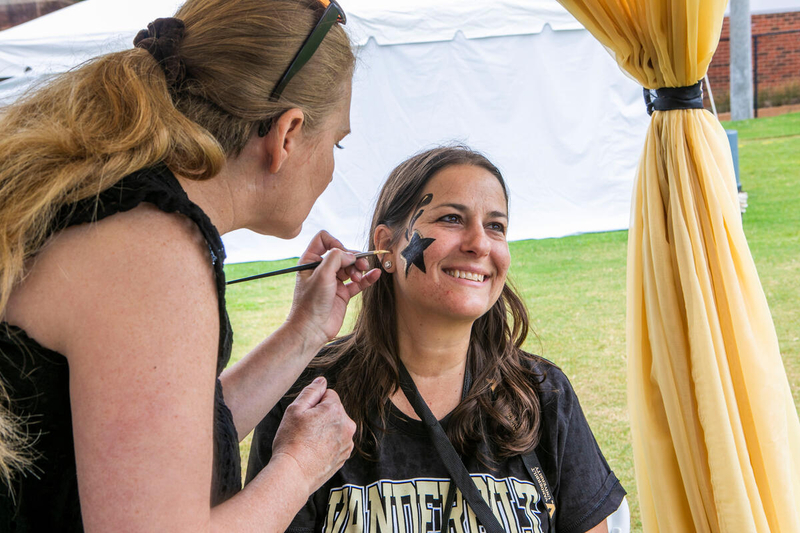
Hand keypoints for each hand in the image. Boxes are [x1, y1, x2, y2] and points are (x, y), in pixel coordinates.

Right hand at [271, 377, 355, 493]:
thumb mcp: (295, 410)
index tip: (304, 417)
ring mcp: (348, 442)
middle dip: (321, 416)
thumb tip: (322, 380)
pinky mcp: (345, 456)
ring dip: (325, 430)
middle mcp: (347, 425)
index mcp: (336, 410)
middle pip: (333, 410)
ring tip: (308, 443)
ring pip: (335, 426)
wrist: (293, 474)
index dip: (313, 404)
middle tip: (304, 430)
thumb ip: (311, 391)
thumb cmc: (290, 441)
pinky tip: (314, 452)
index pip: (328, 394)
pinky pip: (337, 441)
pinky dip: (328, 444)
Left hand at [287, 230, 380, 346]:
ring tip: (359, 276)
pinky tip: (375, 275)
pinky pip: (358, 282)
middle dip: (352, 258)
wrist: (312, 330)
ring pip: (351, 267)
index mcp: (310, 261)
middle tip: (360, 266)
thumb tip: (351, 254)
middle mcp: (322, 269)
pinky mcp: (343, 294)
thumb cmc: (310, 303)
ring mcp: (333, 281)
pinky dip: (367, 278)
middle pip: (342, 253)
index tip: (342, 254)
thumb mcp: (322, 275)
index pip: (324, 240)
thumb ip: (336, 258)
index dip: (336, 243)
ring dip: (359, 268)